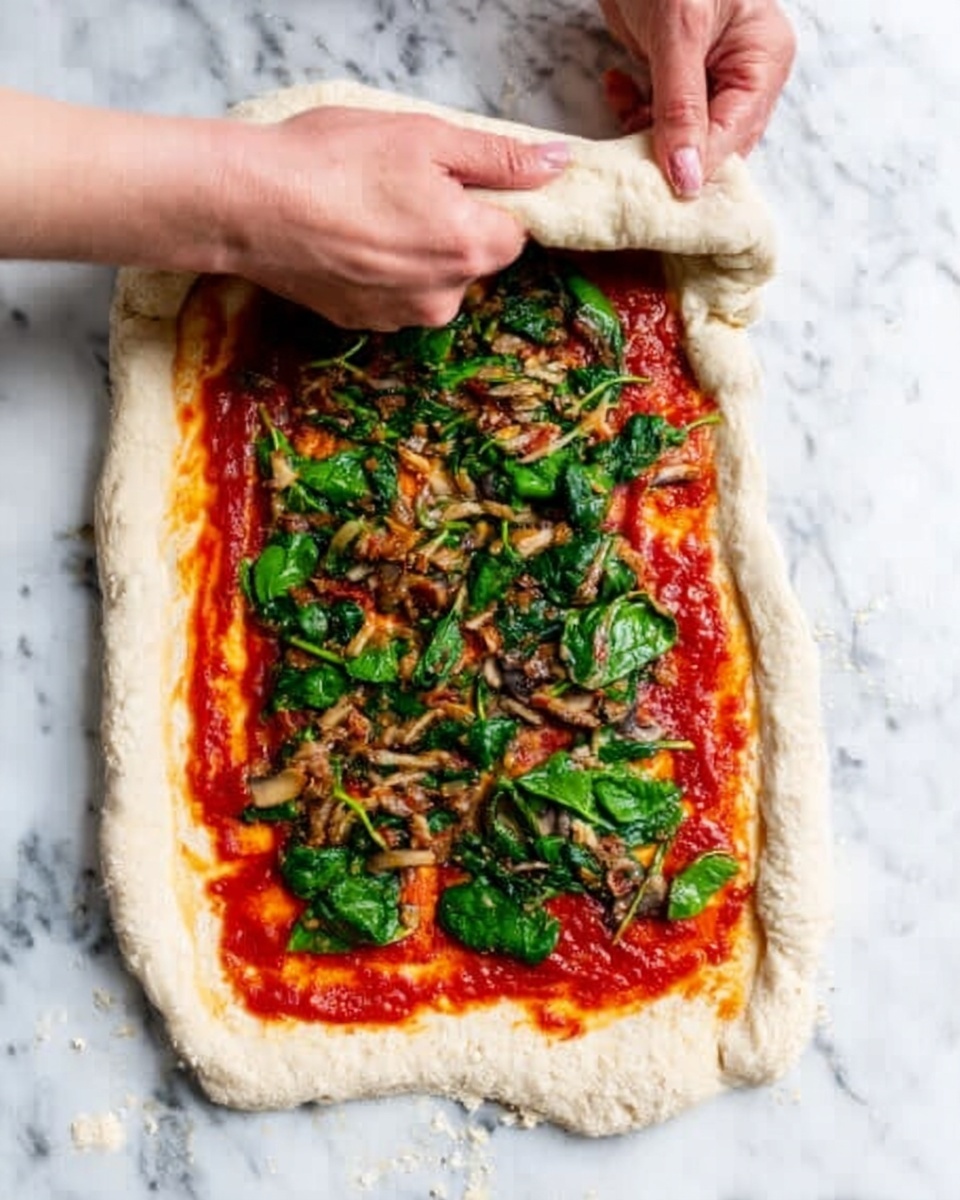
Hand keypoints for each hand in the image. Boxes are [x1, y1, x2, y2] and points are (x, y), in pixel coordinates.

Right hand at [222, 108, 569, 328]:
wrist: (249, 207)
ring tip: (366, 210)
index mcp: (471, 249)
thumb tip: (558, 165)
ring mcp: (401, 318)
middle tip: (400, 186)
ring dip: (413, 250)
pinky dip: (379, 269)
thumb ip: (501, 158)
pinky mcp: (363, 324)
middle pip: (472, 258)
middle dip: (450, 225)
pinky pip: (392, 294)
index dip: (489, 201)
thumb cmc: (335, 162)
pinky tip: (346, 237)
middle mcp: (444, 297)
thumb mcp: (427, 138)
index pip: (515, 232)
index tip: (453, 179)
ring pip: (431, 280)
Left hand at [598, 0, 795, 195]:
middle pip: (713, 143)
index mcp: (763, 60)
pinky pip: (658, 114)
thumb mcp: (679, 33)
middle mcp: (742, 72)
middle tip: (635, 165)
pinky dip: (633, 111)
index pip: (737, 135)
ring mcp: (709, 75)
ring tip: (624, 115)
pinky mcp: (674, 74)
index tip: (663, 190)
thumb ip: (682, 107)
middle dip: (673, 155)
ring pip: (682, 136)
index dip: (702, 165)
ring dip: (648, 136)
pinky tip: (616, 86)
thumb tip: (689, 177)